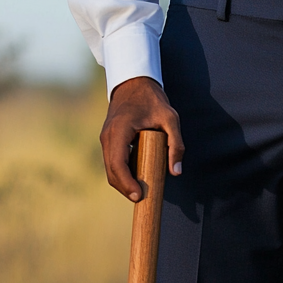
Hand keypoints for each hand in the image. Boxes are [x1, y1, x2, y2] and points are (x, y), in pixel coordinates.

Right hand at [99, 76, 184, 201]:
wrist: (134, 83)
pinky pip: (113, 163)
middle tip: (142, 200)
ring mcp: (106, 139)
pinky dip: (122, 175)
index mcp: (120, 130)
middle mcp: (108, 136)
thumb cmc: (153, 100)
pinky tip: (135, 181)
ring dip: (123, 184)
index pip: (118, 164)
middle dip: (125, 189)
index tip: (139, 196)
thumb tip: (176, 171)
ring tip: (140, 193)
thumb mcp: (170, 119)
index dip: (126, 183)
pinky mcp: (109, 141)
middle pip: (111, 172)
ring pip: (110, 169)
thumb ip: (175, 144)